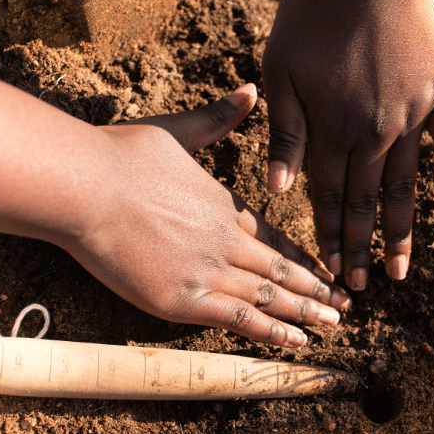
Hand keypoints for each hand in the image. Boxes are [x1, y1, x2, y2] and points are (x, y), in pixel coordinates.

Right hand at [64, 84, 350, 346]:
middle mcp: (226, 241)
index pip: (276, 237)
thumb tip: (249, 90)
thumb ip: (217, 118)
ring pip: (269, 297)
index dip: (304, 256)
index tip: (327, 270)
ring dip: (304, 312)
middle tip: (347, 306)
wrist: (87, 188)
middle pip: (281, 270)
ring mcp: (207, 272)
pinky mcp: (182, 301)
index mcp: (225, 206)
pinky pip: (238, 319)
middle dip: (316, 289)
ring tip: (334, 324)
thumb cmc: (123, 157)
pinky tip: (297, 342)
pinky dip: (270, 332)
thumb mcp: (176, 130)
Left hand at [261, 0, 433, 289]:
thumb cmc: (312, 15)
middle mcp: (372, 133)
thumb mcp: (281, 71)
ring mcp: (410, 117)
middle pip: (363, 203)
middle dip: (360, 248)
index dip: (326, 237)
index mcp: (331, 129)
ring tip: (402, 271)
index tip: (328, 273)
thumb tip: (277, 191)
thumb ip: (284, 134)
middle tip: (361, 288)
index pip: (325, 198)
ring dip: (402, 232)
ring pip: (406, 188)